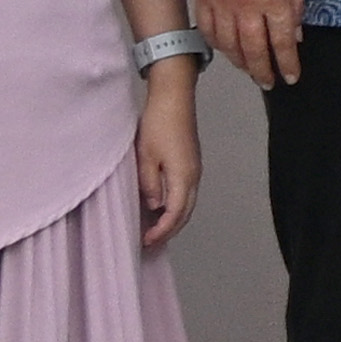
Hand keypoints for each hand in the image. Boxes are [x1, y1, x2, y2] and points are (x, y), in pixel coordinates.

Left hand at [134, 64, 202, 244]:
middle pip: (186, 212)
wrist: (174, 98)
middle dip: (170, 230)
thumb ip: (149, 184)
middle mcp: (194, 176)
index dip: (162, 230)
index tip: (146, 241)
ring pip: (187, 203)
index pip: (176, 213)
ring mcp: (195, 169)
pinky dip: (176, 206)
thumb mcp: (145, 156)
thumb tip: (154, 205)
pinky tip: (161, 207)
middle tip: (150, 242)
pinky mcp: (191, 162)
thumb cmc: (158, 124)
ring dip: (173, 219)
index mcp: (183, 176)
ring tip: (154, 229)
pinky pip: (186, 192)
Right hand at [196, 0, 306, 88]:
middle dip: (263, 71)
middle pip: (253, 50)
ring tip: (249, 68)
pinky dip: (216, 44)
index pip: (281, 42)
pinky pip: (207, 29)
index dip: (287, 63)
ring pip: (228, 44)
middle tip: (268, 82)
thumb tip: (294, 33)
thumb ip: (296, 1)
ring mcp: (220, 1)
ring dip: (240, 61)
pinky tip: (224, 49)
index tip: (290, 76)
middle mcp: (246, 4)